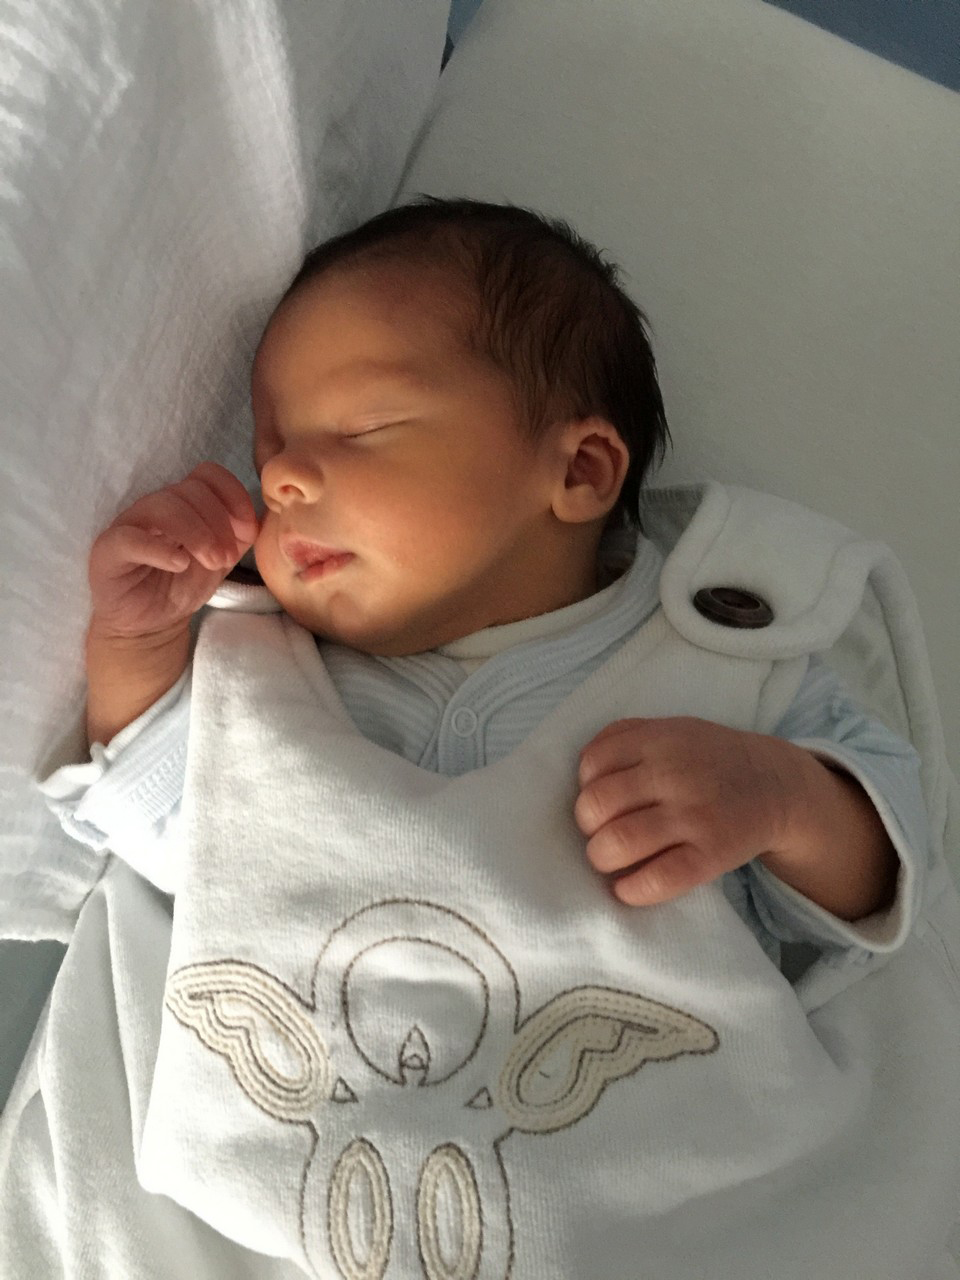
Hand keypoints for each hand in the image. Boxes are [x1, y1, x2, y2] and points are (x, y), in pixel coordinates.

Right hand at [87, 462, 259, 639]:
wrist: (151, 623)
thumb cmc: (182, 585)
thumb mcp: (221, 559)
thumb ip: (239, 536)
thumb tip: (258, 518)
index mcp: (184, 502)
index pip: (208, 474)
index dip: (233, 495)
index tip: (247, 529)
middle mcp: (156, 506)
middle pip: (190, 490)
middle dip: (218, 523)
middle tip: (226, 558)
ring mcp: (130, 524)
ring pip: (163, 506)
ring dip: (196, 533)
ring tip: (212, 563)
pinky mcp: (108, 550)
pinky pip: (130, 538)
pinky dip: (159, 549)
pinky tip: (179, 564)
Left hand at [574, 717, 800, 904]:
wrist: (776, 785)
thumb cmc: (708, 760)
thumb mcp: (671, 729)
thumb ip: (626, 738)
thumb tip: (580, 775)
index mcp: (659, 740)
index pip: (592, 763)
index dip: (585, 786)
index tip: (600, 799)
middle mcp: (673, 774)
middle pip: (596, 806)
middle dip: (588, 826)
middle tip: (601, 832)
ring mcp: (694, 815)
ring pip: (618, 843)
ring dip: (602, 858)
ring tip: (612, 859)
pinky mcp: (712, 855)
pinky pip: (657, 880)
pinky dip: (631, 890)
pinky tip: (628, 888)